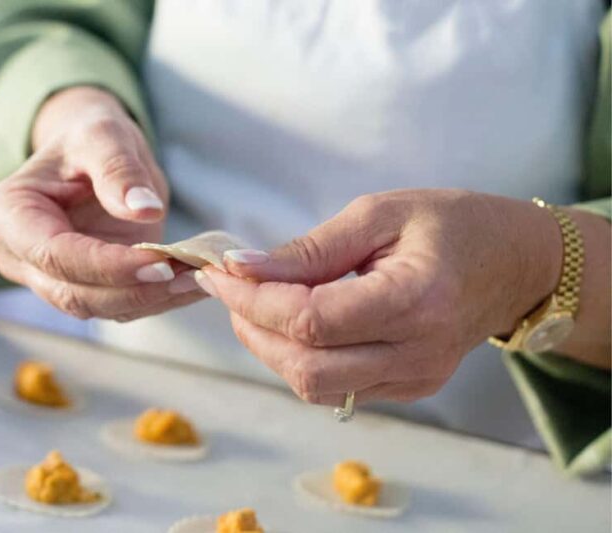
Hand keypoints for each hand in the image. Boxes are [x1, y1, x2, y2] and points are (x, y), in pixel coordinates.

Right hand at [0, 87, 203, 320]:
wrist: (94, 154)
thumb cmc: (91, 138)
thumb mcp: (104, 134)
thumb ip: (118, 169)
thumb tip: (145, 209)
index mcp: (10, 214)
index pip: (55, 254)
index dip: (106, 265)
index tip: (159, 263)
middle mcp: (19, 256)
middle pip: (75, 293)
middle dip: (135, 289)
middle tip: (190, 276)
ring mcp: (48, 279)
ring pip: (99, 307)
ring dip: (152, 299)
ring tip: (200, 279)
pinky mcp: (83, 289)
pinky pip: (119, 306)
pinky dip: (158, 299)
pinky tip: (194, 284)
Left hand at [197, 189, 563, 404]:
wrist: (512, 263)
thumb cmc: (450, 224)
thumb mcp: (378, 214)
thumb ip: (309, 248)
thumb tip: (243, 268)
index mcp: (417, 299)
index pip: (313, 320)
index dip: (254, 300)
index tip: (220, 272)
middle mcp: (418, 352)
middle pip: (306, 367)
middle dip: (252, 329)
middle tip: (230, 289)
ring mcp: (415, 378)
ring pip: (314, 386)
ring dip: (269, 348)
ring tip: (255, 304)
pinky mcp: (409, 387)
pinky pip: (334, 388)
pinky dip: (298, 359)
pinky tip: (291, 324)